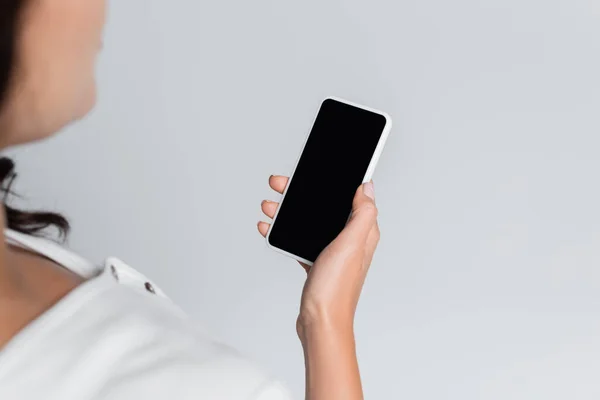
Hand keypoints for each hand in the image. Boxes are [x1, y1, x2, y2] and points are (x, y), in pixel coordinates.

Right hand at [258, 175, 379, 334]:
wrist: (319, 322)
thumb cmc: (336, 288)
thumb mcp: (352, 244)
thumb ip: (362, 213)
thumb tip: (367, 187)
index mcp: (362, 231)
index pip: (351, 196)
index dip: (335, 182)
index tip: (316, 170)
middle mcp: (349, 240)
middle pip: (324, 206)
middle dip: (302, 194)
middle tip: (281, 184)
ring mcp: (331, 251)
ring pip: (309, 221)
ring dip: (288, 211)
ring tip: (270, 206)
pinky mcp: (316, 262)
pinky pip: (299, 239)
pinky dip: (284, 232)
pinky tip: (270, 228)